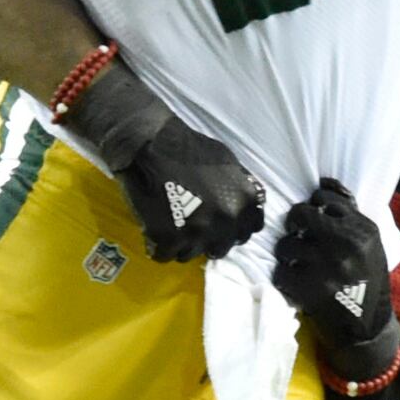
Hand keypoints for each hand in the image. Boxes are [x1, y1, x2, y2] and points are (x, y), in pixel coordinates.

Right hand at [57, 58, 265, 261]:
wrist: (150, 143)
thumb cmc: (189, 148)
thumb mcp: (229, 162)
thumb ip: (241, 189)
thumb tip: (249, 208)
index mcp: (245, 200)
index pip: (247, 231)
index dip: (231, 229)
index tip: (217, 224)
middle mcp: (227, 219)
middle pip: (220, 248)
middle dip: (206, 240)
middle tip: (190, 225)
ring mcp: (198, 231)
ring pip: (191, 254)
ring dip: (180, 244)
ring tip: (169, 224)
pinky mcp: (168, 239)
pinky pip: (164, 256)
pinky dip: (158, 246)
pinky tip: (154, 229)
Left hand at [273, 179, 399, 395]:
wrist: (368, 328)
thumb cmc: (368, 281)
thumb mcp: (370, 244)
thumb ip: (349, 215)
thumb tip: (323, 183)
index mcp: (363, 229)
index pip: (325, 198)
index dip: (314, 205)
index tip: (314, 218)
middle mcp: (345, 243)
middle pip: (300, 214)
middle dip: (295, 224)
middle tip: (299, 237)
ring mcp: (326, 266)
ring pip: (286, 245)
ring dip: (287, 255)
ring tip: (298, 264)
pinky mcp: (310, 289)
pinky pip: (281, 272)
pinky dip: (284, 279)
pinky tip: (296, 283)